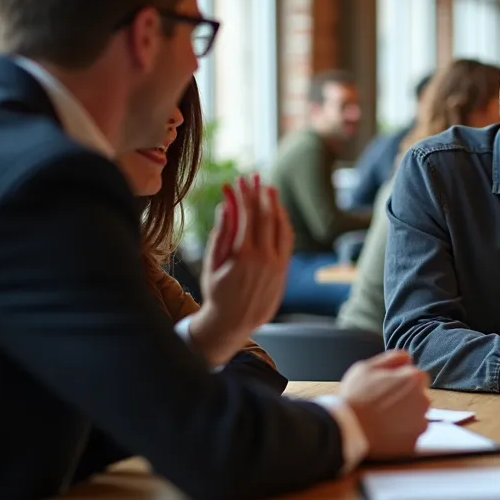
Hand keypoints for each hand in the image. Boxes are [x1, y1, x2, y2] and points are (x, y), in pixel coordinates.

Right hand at [191, 175, 292, 365]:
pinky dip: (283, 223)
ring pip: (281, 226)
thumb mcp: (212, 263)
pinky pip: (287, 240)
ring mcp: (277, 264)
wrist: (233, 323)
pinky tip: (277, 213)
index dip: (244, 195)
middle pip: (266, 216)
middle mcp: (265, 257)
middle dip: (260, 194)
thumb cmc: (217, 292)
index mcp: (244, 254)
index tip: (240, 180)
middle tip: (255, 177)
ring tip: (269, 189)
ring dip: (275, 205)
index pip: (247, 215)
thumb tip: (226, 205)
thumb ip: (221, 233)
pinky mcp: (284, 270)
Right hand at [340, 350, 430, 459]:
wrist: (345, 430)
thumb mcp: (367, 367)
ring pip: (416, 418)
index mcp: (414, 379)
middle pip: (418, 398)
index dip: (400, 382)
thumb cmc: (354, 398)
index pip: (417, 377)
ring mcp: (420, 424)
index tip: (386, 389)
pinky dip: (400, 436)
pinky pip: (410, 437)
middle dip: (405, 401)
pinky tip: (384, 432)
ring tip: (382, 420)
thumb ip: (393, 358)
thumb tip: (406, 358)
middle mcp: (423, 401)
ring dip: (404, 419)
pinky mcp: (413, 443)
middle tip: (381, 405)